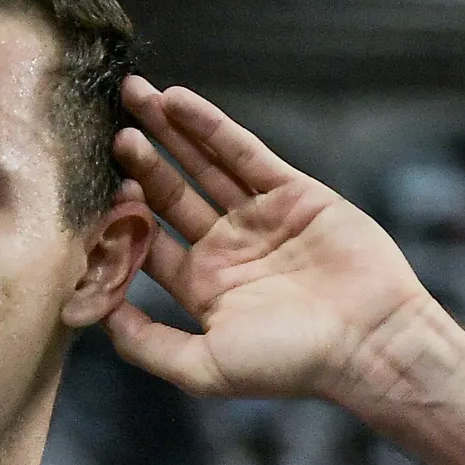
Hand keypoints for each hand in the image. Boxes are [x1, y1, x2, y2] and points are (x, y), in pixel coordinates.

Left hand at [100, 77, 446, 413]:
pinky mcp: (293, 192)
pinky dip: (209, 125)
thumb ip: (145, 344)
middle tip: (106, 132)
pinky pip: (243, 152)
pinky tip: (176, 101)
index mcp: (204, 286)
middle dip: (139, 162)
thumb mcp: (203, 368)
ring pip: (203, 165)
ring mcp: (261, 217)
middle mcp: (229, 248)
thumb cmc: (290, 365)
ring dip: (168, 132)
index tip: (93, 190)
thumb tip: (94, 315)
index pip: (150, 241)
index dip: (122, 215)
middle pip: (171, 195)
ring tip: (133, 96)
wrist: (370, 343)